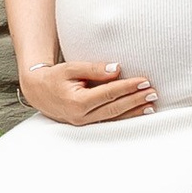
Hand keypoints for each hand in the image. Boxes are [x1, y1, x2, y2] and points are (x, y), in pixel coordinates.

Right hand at [19, 56, 156, 126]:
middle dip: (135, 100)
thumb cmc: (54, 78)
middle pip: (114, 108)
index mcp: (77, 102)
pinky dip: (125, 117)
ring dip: (134, 112)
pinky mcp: (87, 124)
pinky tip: (138, 113)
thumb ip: (93, 68)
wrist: (38, 92)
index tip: (144, 81)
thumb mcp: (71, 68)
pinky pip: (109, 122)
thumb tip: (117, 69)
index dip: (127, 87)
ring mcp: (84, 123)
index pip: (108, 94)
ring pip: (114, 119)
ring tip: (151, 105)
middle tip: (153, 92)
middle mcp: (81, 116)